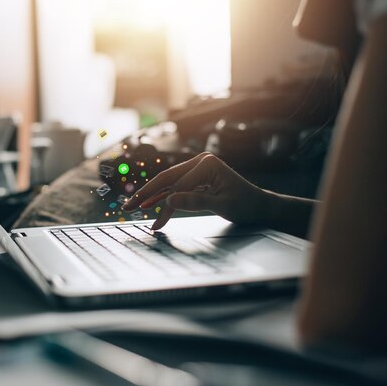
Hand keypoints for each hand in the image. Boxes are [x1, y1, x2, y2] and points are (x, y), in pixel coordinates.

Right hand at [122, 152, 268, 229]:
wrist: (259, 206)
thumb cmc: (246, 204)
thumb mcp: (223, 205)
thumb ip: (196, 201)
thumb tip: (170, 200)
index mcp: (207, 164)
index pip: (179, 186)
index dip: (166, 206)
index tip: (156, 224)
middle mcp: (200, 161)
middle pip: (167, 178)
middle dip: (145, 193)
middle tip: (127, 206)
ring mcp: (197, 168)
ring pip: (168, 182)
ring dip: (150, 195)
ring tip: (132, 205)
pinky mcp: (196, 177)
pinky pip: (175, 187)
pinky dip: (162, 197)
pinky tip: (148, 203)